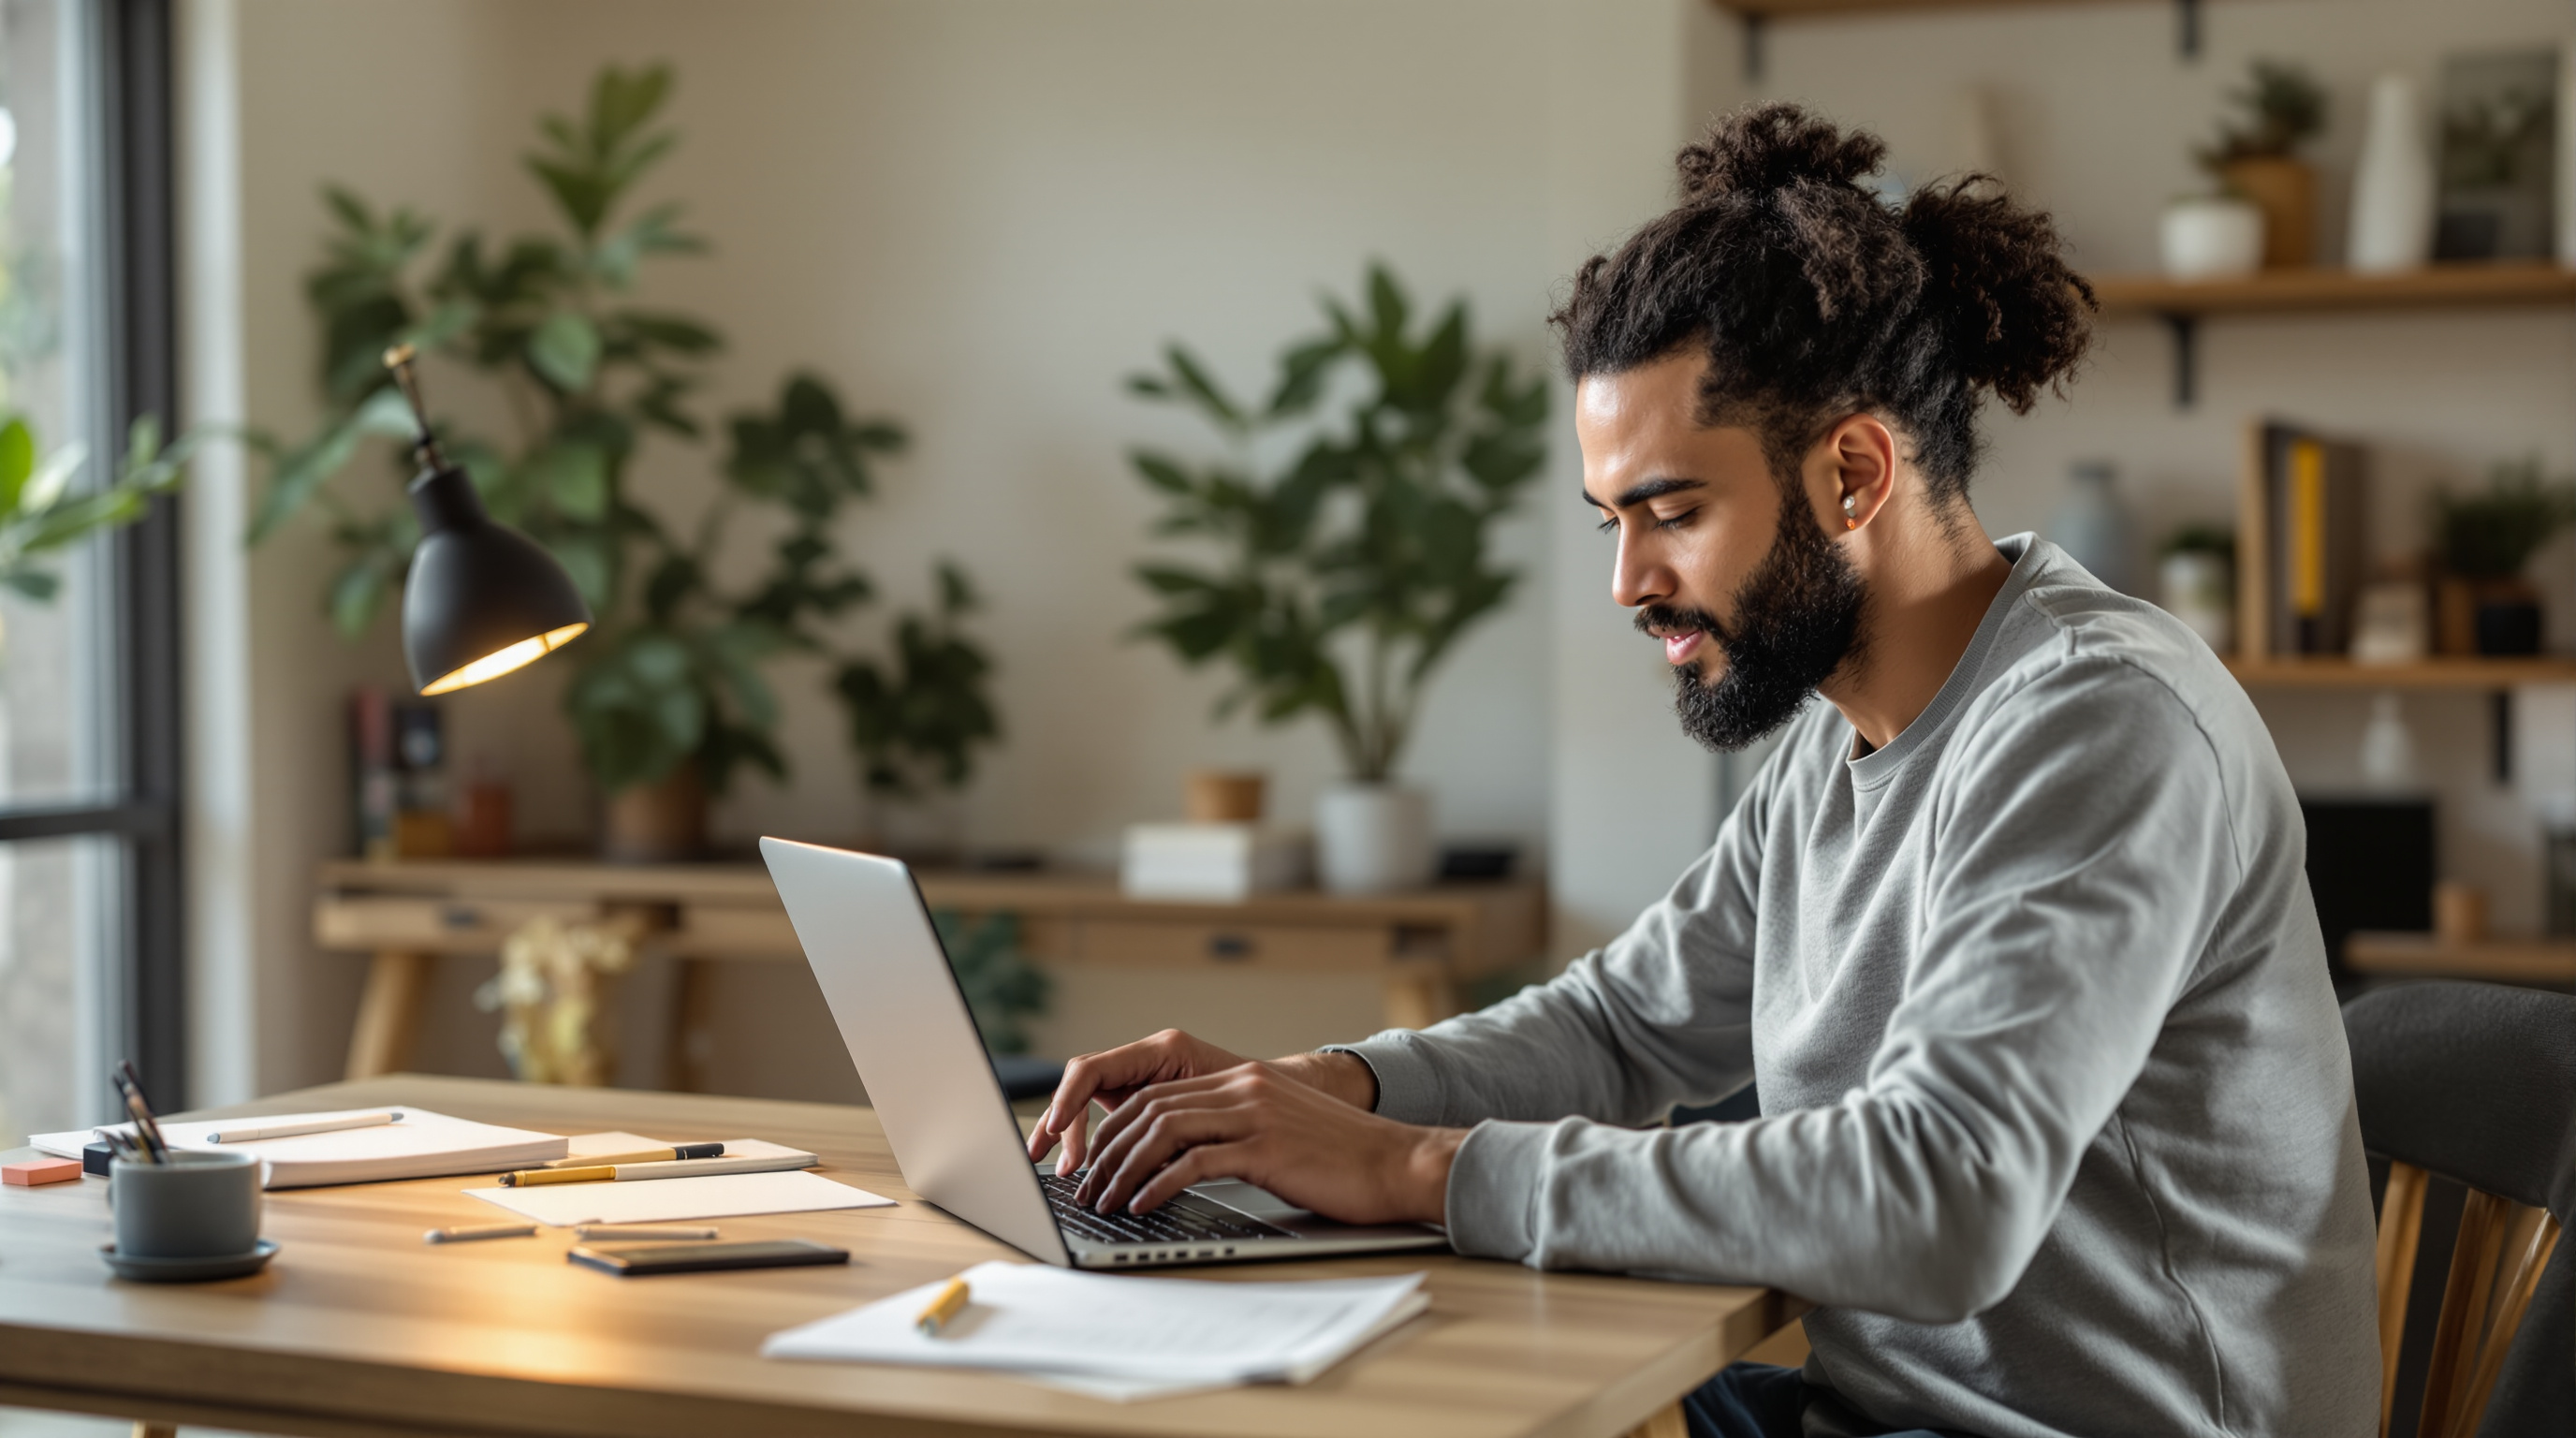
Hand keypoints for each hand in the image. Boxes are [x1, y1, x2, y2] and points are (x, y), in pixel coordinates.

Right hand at [1028, 1030, 1253, 1175]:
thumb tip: (1142, 1163)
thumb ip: (1177, 1128)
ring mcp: (1144, 1078)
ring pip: (1088, 1101)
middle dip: (1061, 1122)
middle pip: (1081, 1084)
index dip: (1068, 1101)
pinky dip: (1092, 1140)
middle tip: (1051, 1161)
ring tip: (1067, 1171)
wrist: (1289, 1099)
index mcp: (1163, 1050)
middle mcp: (1148, 1059)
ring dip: (1072, 1136)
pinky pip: (1107, 1115)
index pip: (1093, 1068)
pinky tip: (1089, 1167)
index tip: (1056, 1133)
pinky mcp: (1146, 1100)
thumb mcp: (1219, 1112)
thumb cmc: (1264, 1099)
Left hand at [1028, 1032, 1383, 1176]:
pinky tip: (1143, 1205)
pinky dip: (1159, 1184)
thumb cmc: (1342, 1159)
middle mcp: (1245, 1087)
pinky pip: (1195, 1162)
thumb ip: (1236, 1130)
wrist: (1398, 1162)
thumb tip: (1180, 1160)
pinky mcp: (1267, 1148)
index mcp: (1244, 1079)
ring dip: (1123, 1169)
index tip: (1094, 1161)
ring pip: (1164, 1131)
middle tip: (1086, 1187)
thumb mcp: (1281, 1129)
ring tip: (1104, 1201)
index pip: (1157, 1094)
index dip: (1115, 1127)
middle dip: (1107, 1150)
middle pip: (1150, 1109)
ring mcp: (1255, 1114)